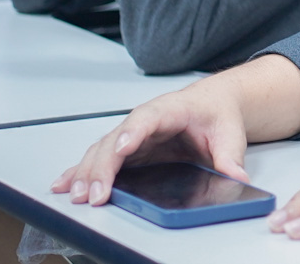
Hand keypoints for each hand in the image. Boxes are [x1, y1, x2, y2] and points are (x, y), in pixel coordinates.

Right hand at [53, 77, 252, 206]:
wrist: (213, 103)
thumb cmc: (216, 112)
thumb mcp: (229, 131)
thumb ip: (230, 154)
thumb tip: (236, 175)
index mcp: (167, 110)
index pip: (145, 120)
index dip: (132, 135)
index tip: (121, 149)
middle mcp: (142, 121)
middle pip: (115, 141)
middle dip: (101, 168)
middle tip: (94, 193)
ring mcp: (130, 135)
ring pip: (101, 151)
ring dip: (85, 173)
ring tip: (76, 195)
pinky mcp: (126, 150)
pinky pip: (98, 159)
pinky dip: (79, 172)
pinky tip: (63, 185)